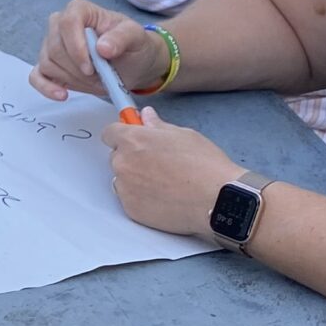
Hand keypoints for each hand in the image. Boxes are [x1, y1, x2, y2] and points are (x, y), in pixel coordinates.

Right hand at [31, 0, 164, 102]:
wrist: (132, 64)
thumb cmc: (133, 45)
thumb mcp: (136, 38)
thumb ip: (122, 38)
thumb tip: (102, 48)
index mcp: (80, 11)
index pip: (67, 22)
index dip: (75, 46)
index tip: (91, 67)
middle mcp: (60, 25)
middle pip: (55, 47)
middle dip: (77, 68)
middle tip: (101, 76)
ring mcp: (52, 45)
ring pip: (48, 63)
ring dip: (72, 79)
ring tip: (95, 81)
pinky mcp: (49, 66)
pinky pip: (36, 76)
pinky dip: (47, 87)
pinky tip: (62, 95)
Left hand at [101, 109, 240, 240]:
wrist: (215, 199)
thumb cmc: (204, 166)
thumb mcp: (184, 135)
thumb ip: (158, 126)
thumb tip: (147, 116)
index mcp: (133, 140)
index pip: (110, 133)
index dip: (122, 135)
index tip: (131, 138)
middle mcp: (123, 163)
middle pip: (117, 157)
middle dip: (132, 158)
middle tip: (158, 163)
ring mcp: (125, 188)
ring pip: (123, 179)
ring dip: (136, 179)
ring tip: (165, 183)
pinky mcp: (131, 209)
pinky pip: (130, 199)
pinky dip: (141, 198)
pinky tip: (164, 197)